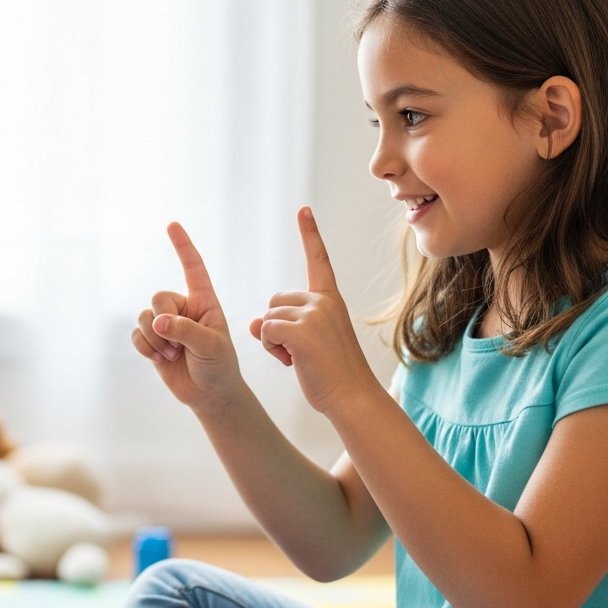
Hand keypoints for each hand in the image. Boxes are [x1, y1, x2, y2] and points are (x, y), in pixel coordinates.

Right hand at [132, 223, 244, 408]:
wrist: (209, 394)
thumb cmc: (219, 365)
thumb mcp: (210, 346)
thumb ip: (186, 331)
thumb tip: (157, 322)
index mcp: (204, 301)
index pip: (193, 268)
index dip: (183, 246)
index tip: (172, 225)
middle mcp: (183, 308)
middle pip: (159, 297)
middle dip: (163, 320)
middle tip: (177, 344)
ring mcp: (166, 324)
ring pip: (144, 317)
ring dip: (155, 339)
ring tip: (172, 355)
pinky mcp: (153, 341)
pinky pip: (136, 334)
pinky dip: (145, 347)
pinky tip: (159, 359)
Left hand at [249, 207, 376, 416]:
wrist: (351, 397)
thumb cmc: (331, 374)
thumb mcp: (307, 344)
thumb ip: (285, 326)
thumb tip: (255, 322)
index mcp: (330, 300)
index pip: (319, 260)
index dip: (310, 234)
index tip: (303, 209)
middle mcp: (323, 301)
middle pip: (275, 300)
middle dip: (277, 326)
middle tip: (298, 352)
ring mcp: (314, 314)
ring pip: (268, 317)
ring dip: (274, 341)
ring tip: (299, 359)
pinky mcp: (301, 331)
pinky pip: (267, 331)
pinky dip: (272, 349)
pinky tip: (293, 362)